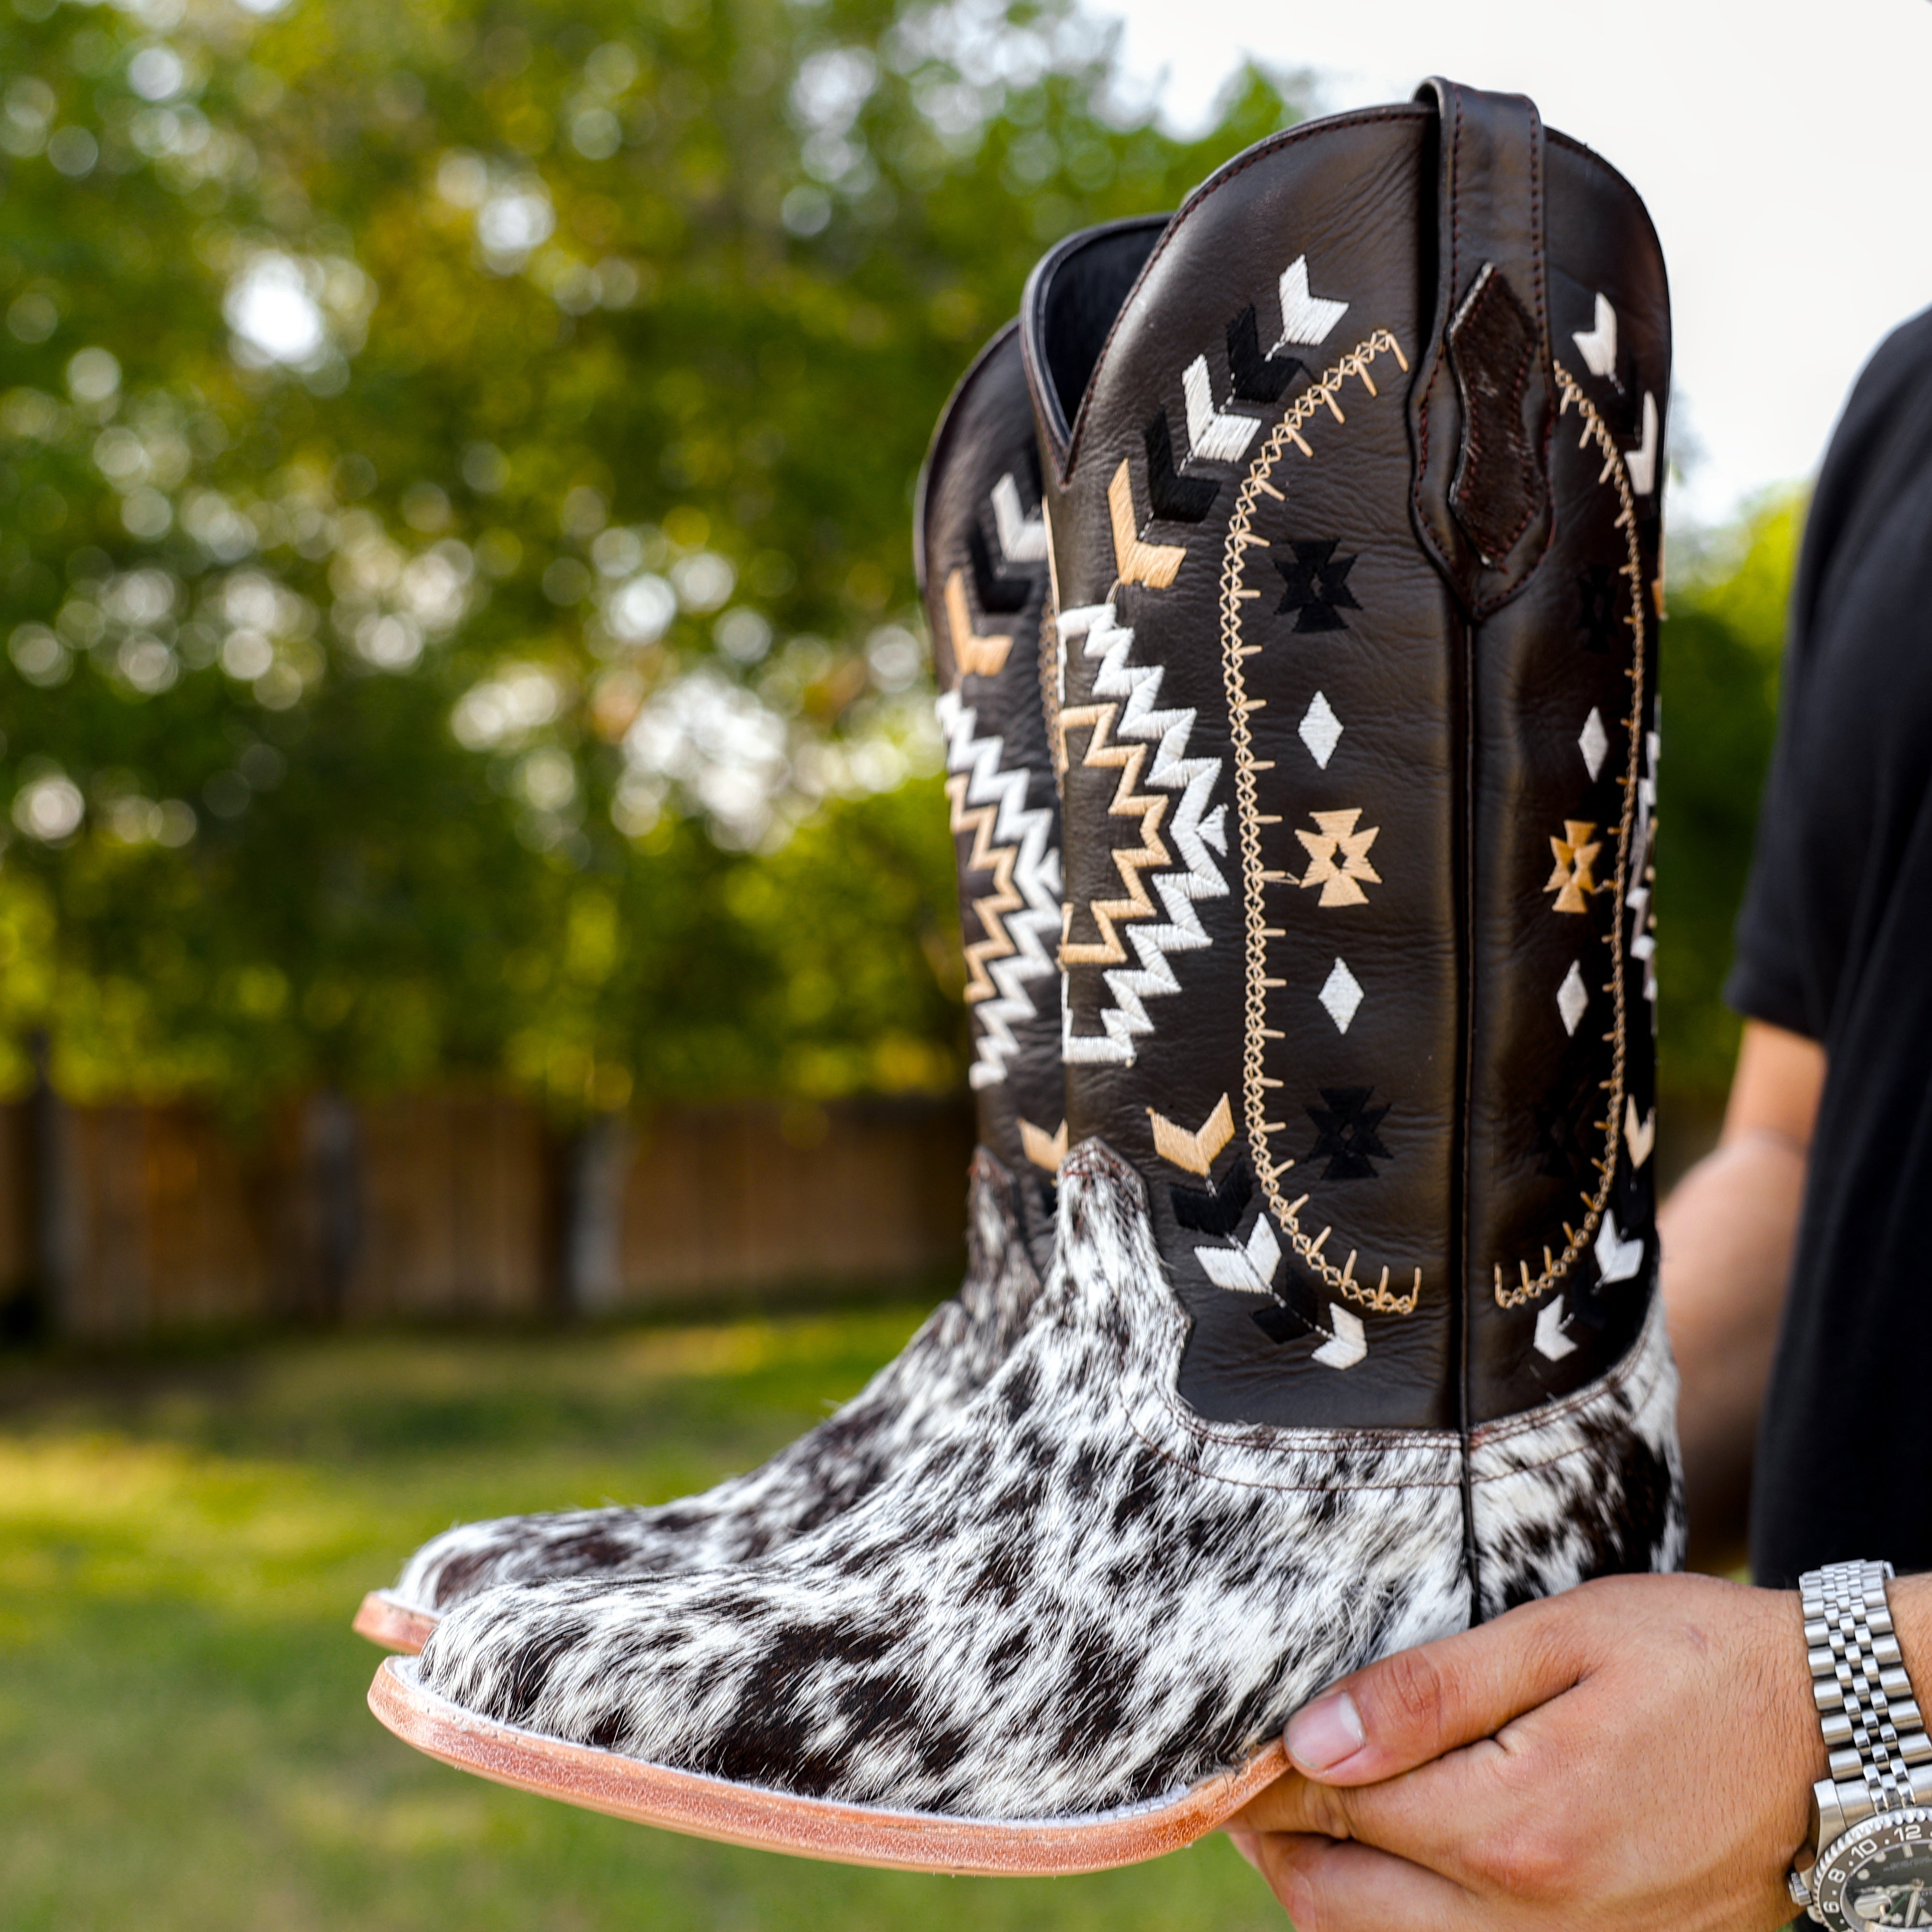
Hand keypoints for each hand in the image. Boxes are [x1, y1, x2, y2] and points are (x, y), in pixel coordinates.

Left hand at [1227, 1573, 1822, 1931]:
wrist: (1833, 1735)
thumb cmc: (1695, 1662)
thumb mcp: (1559, 1641)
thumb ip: (1427, 1694)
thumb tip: (1309, 1738)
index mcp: (1513, 1830)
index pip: (1333, 1814)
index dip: (1266, 1774)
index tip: (1229, 1737)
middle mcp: (1533, 1924)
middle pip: (1339, 1906)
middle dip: (1275, 1844)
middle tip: (1250, 1779)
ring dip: (1330, 1891)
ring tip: (1307, 1817)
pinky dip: (1399, 1923)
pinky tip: (1392, 1862)